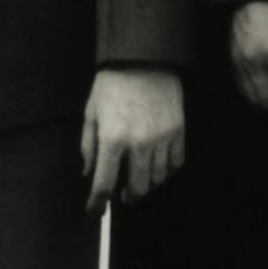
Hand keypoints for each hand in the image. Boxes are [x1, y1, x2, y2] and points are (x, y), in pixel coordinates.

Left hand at [86, 69, 188, 202]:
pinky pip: (175, 163)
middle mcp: (139, 143)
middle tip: (122, 195)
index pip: (104, 183)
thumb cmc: (113, 83)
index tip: (95, 211)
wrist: (145, 58)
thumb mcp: (92, 112)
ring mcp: (162, 138)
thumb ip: (88, 145)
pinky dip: (166, 171)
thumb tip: (89, 172)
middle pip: (137, 188)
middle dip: (127, 197)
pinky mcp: (178, 131)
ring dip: (146, 184)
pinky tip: (157, 167)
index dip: (97, 203)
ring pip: (157, 179)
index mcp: (113, 139)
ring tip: (139, 179)